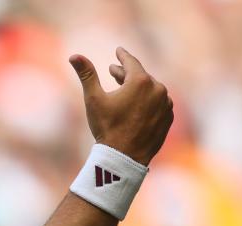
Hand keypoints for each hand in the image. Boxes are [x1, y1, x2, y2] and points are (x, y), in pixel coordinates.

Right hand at [69, 47, 173, 165]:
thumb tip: (73, 55)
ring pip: (151, 90)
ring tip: (127, 91)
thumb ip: (86, 74)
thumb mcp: (94, 99)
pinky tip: (138, 106)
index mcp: (141, 81)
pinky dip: (149, 102)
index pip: (131, 62)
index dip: (122, 56)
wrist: (123, 158)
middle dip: (126, 74)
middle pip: (141, 77)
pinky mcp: (168, 118)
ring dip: (139, 89)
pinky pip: (158, 104)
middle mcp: (158, 89)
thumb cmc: (107, 128)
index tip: (118, 51)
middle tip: (114, 73)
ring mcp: (165, 105)